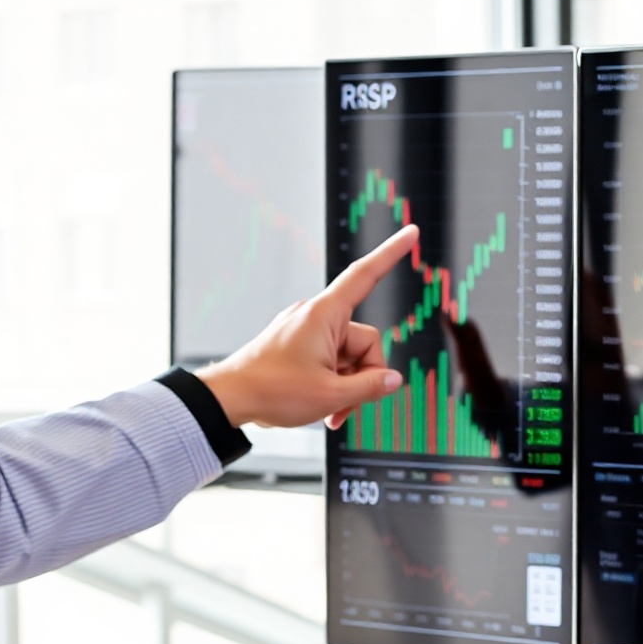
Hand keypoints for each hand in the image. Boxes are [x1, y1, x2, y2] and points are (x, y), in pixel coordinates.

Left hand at [196, 224, 418, 428]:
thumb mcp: (331, 394)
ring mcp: (306, 330)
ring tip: (329, 410)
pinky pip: (329, 360)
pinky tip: (322, 405)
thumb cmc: (272, 390)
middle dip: (362, 376)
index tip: (411, 233)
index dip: (391, 253)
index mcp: (325, 315)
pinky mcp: (298, 344)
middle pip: (363, 342)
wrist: (230, 399)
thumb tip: (392, 380)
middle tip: (344, 406)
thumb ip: (370, 387)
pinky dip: (331, 383)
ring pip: (347, 357)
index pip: (365, 275)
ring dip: (345, 386)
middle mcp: (317, 316)